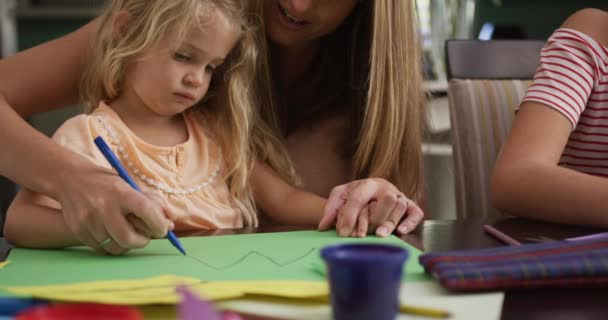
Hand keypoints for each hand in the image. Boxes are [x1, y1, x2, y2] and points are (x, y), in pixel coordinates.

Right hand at [58, 165, 173, 254]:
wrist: (71, 179)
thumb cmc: (108, 183)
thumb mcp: (130, 185)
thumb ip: (153, 203)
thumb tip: (171, 223)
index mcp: (121, 192)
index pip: (147, 211)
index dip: (159, 224)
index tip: (162, 229)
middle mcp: (104, 206)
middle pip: (129, 238)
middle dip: (142, 241)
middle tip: (145, 237)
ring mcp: (89, 220)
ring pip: (116, 246)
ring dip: (127, 244)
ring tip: (127, 233)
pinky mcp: (78, 230)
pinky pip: (101, 249)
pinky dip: (112, 245)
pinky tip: (112, 234)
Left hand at [318, 178, 423, 236]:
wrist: (369, 193)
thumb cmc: (355, 196)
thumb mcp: (340, 196)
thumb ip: (331, 209)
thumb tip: (323, 226)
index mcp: (368, 184)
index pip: (359, 197)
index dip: (350, 215)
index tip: (343, 233)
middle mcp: (386, 188)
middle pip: (386, 199)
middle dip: (373, 218)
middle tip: (362, 235)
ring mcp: (400, 196)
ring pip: (401, 207)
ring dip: (390, 222)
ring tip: (380, 236)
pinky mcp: (411, 207)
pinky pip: (416, 213)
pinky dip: (410, 223)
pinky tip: (400, 232)